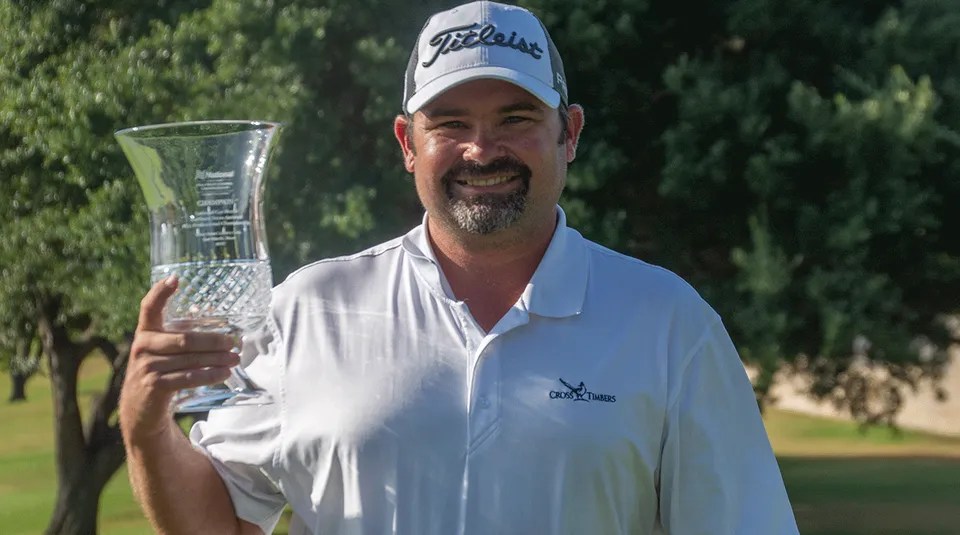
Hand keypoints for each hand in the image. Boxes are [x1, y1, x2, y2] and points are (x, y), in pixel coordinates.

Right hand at [119, 276, 239, 444]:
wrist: (140, 409)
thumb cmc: (160, 372)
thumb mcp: (163, 351)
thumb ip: (181, 335)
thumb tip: (218, 320)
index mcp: (145, 331)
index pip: (149, 307)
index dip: (160, 292)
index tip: (175, 279)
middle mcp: (142, 346)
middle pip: (185, 338)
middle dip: (214, 341)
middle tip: (235, 342)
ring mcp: (146, 366)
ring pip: (190, 359)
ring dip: (217, 359)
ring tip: (235, 358)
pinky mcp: (154, 386)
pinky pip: (188, 378)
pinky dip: (209, 375)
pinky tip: (223, 374)